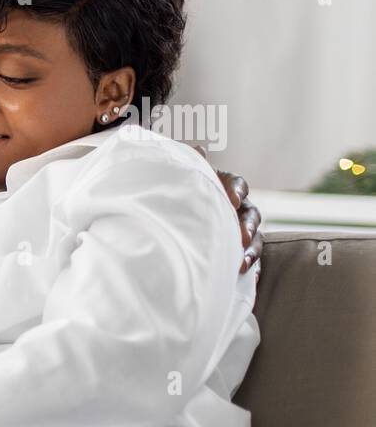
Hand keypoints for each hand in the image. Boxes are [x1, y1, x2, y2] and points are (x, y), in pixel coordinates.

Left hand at [189, 144, 262, 272]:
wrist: (173, 225)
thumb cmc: (180, 196)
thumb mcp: (184, 181)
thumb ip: (192, 166)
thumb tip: (199, 148)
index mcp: (225, 187)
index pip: (236, 184)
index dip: (236, 190)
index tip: (233, 200)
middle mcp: (238, 209)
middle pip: (251, 214)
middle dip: (247, 225)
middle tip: (241, 237)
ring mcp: (241, 231)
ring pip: (254, 239)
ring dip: (250, 250)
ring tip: (241, 263)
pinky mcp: (239, 252)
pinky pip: (250, 260)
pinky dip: (250, 268)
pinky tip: (246, 278)